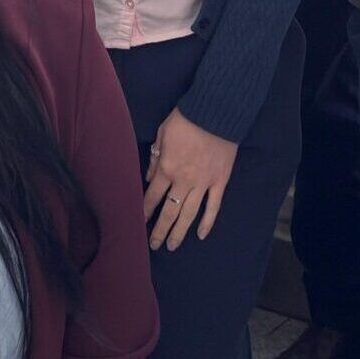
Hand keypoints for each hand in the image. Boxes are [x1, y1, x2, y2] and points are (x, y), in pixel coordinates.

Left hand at [142, 108, 238, 250]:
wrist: (216, 113)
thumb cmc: (186, 119)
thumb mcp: (162, 134)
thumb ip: (155, 157)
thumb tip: (149, 177)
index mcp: (167, 168)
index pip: (152, 196)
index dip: (145, 211)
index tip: (139, 223)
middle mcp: (184, 181)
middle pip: (169, 211)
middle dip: (160, 230)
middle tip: (154, 245)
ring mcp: (203, 183)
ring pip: (189, 214)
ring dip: (179, 231)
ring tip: (172, 245)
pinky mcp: (220, 181)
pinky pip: (213, 206)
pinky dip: (207, 222)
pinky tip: (200, 235)